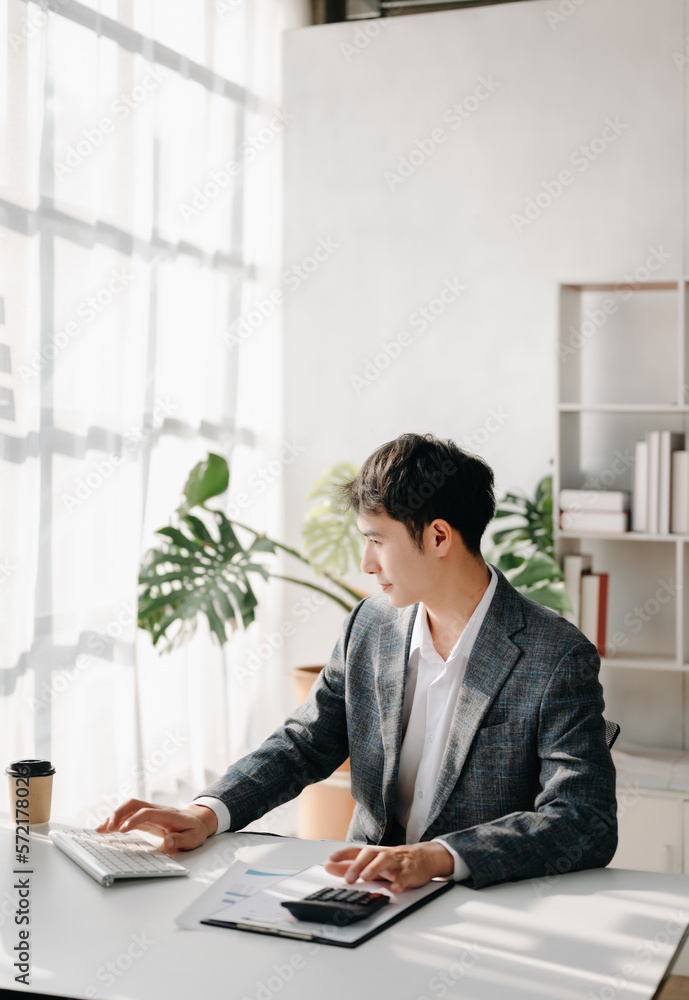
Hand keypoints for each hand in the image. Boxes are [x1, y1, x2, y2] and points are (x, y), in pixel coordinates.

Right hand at [95, 798, 217, 851]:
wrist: (197, 820)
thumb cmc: (194, 830)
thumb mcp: (193, 838)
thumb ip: (180, 840)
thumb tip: (167, 840)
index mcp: (167, 814)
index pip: (147, 813)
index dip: (134, 819)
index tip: (122, 829)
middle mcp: (156, 809)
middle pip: (134, 804)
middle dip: (118, 813)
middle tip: (107, 828)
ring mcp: (150, 811)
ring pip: (129, 807)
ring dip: (114, 816)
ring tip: (100, 829)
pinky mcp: (145, 817)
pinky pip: (128, 815)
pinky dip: (116, 821)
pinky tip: (105, 829)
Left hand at [324, 842, 453, 892]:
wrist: (425, 857)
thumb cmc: (396, 861)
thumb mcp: (373, 863)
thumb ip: (351, 866)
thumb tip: (329, 867)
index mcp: (374, 853)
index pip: (356, 850)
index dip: (343, 855)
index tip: (330, 860)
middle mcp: (384, 855)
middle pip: (369, 855)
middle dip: (357, 865)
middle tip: (348, 878)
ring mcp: (397, 862)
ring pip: (385, 861)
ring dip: (374, 868)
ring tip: (366, 877)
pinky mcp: (411, 872)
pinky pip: (405, 876)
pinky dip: (400, 881)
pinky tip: (395, 887)